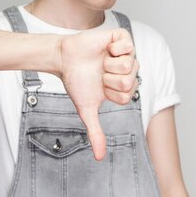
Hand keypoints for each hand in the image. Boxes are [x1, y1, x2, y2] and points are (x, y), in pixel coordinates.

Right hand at [58, 28, 138, 160]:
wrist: (64, 59)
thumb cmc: (76, 82)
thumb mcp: (87, 109)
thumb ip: (96, 133)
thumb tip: (100, 158)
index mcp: (125, 86)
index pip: (129, 96)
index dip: (111, 92)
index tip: (100, 86)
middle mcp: (129, 70)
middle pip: (131, 81)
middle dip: (110, 79)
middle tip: (100, 73)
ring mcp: (127, 54)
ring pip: (129, 65)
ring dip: (109, 64)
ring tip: (101, 61)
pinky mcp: (121, 38)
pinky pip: (128, 46)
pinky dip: (114, 49)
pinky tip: (106, 49)